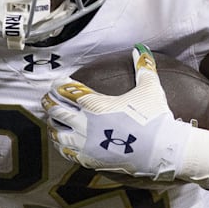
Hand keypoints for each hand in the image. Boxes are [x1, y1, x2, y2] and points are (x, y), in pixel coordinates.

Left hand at [43, 44, 208, 186]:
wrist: (161, 151)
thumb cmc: (155, 118)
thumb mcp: (150, 88)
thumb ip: (143, 66)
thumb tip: (140, 48)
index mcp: (95, 104)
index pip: (66, 90)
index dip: (58, 84)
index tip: (58, 82)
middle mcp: (85, 123)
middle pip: (56, 110)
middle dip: (49, 102)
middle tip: (47, 98)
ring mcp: (85, 143)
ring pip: (57, 132)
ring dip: (52, 123)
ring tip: (51, 119)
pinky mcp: (89, 160)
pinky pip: (66, 151)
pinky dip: (60, 143)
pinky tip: (61, 141)